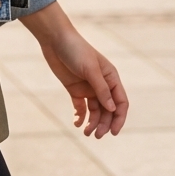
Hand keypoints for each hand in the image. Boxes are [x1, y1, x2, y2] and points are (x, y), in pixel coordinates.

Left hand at [21, 2, 128, 137]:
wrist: (54, 39)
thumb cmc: (76, 50)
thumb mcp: (90, 69)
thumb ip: (101, 89)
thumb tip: (113, 109)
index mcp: (111, 78)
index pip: (120, 102)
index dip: (119, 118)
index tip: (113, 132)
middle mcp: (102, 84)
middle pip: (108, 110)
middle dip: (104, 124)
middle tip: (96, 135)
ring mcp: (88, 87)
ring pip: (95, 111)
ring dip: (93, 123)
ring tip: (86, 133)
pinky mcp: (75, 89)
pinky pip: (81, 107)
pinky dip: (80, 116)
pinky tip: (76, 123)